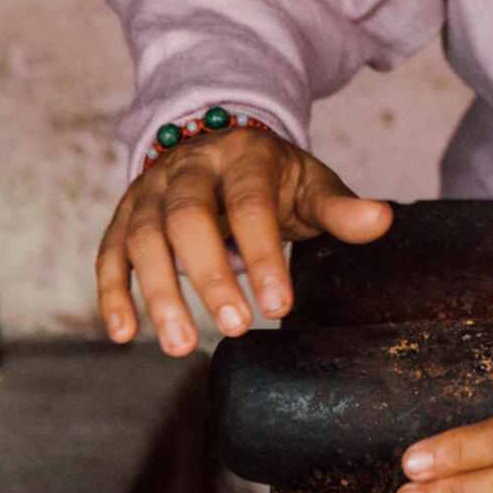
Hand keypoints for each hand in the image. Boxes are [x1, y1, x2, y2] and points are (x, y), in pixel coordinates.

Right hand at [95, 126, 390, 354]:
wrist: (221, 147)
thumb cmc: (273, 177)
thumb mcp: (312, 184)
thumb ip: (341, 208)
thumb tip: (382, 221)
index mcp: (244, 156)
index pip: (250, 205)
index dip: (261, 255)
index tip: (278, 307)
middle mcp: (190, 168)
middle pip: (187, 218)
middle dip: (209, 276)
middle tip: (235, 329)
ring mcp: (150, 190)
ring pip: (143, 237)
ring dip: (158, 292)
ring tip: (181, 345)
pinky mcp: (124, 215)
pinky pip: (110, 252)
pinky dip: (113, 292)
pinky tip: (124, 333)